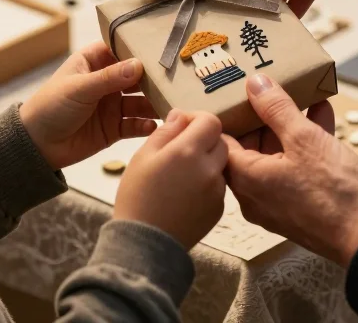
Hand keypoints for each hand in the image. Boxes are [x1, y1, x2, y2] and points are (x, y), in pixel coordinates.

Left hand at [20, 42, 157, 170]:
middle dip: (154, 79)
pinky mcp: (114, 128)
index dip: (140, 49)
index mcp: (94, 62)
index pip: (121, 49)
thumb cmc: (50, 106)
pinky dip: (145, 125)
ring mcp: (112, 105)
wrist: (36, 145)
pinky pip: (135, 125)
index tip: (162, 48)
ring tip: (169, 105)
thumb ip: (109, 78)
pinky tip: (153, 126)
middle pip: (137, 76)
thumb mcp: (79, 88)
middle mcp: (106, 81)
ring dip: (153, 103)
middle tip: (175, 80)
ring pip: (140, 102)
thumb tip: (138, 65)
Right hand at [114, 110, 227, 249]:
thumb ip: (166, 131)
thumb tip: (181, 116)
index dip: (197, 119)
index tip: (183, 125)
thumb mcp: (143, 155)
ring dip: (206, 160)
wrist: (145, 242)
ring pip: (220, 163)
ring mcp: (217, 191)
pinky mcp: (219, 208)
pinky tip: (186, 191)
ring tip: (182, 172)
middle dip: (204, 139)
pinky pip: (218, 185)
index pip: (211, 121)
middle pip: (220, 140)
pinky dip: (207, 182)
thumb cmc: (137, 195)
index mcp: (188, 151)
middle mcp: (209, 169)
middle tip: (181, 148)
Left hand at [224, 74, 357, 266]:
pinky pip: (294, 167)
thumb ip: (276, 108)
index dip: (229, 113)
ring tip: (301, 93)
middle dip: (263, 115)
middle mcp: (255, 195)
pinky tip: (321, 114)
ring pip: (276, 155)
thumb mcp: (304, 138)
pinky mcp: (300, 205)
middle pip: (249, 146)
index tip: (235, 90)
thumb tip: (255, 84)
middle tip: (269, 87)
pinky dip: (305, 144)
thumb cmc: (333, 191)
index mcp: (246, 179)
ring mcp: (278, 202)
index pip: (222, 141)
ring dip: (289, 125)